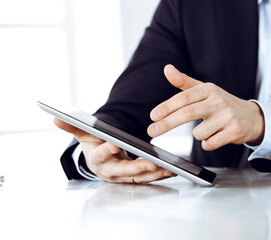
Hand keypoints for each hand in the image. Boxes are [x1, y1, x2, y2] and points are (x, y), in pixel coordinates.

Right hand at [54, 118, 174, 182]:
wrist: (99, 158)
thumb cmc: (93, 144)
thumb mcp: (83, 134)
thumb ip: (72, 126)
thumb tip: (56, 117)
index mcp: (97, 159)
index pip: (101, 156)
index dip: (107, 151)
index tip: (115, 145)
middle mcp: (110, 171)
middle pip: (124, 171)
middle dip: (137, 167)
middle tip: (151, 162)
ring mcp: (123, 177)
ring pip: (139, 177)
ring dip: (153, 174)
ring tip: (166, 167)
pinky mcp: (134, 178)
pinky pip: (147, 178)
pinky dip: (159, 175)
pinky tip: (170, 170)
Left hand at [147, 64, 264, 149]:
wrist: (251, 117)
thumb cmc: (222, 104)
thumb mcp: (204, 90)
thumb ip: (184, 82)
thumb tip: (167, 69)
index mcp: (209, 89)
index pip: (184, 98)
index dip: (166, 107)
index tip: (153, 116)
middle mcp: (219, 100)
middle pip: (188, 113)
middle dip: (167, 123)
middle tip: (152, 131)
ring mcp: (228, 116)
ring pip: (198, 133)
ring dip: (198, 135)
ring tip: (209, 129)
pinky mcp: (234, 131)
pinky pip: (210, 144)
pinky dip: (207, 144)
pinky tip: (215, 137)